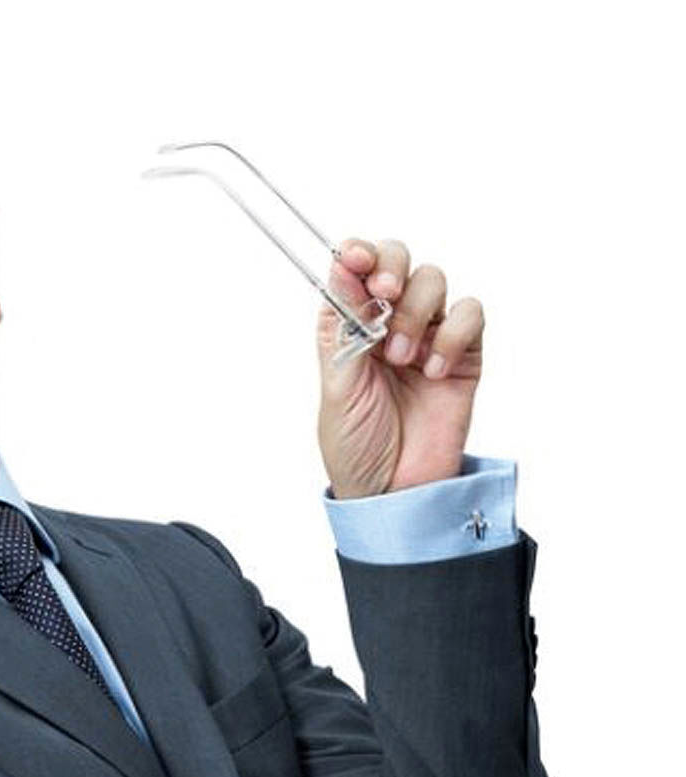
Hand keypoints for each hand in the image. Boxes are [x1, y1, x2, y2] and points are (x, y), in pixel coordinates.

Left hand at [317, 238, 483, 498]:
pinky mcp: (463, 355)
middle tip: (385, 297)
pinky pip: (470, 315)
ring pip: (433, 281)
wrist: (392, 491)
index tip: (355, 258)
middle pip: (399, 261)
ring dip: (417, 313)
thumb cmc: (356, 445)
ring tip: (401, 358)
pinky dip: (453, 334)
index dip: (357, 253)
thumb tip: (341, 268)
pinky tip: (433, 371)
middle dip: (392, 267)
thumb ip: (344, 327)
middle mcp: (388, 324)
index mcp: (349, 327)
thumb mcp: (338, 385)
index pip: (355, 269)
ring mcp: (428, 336)